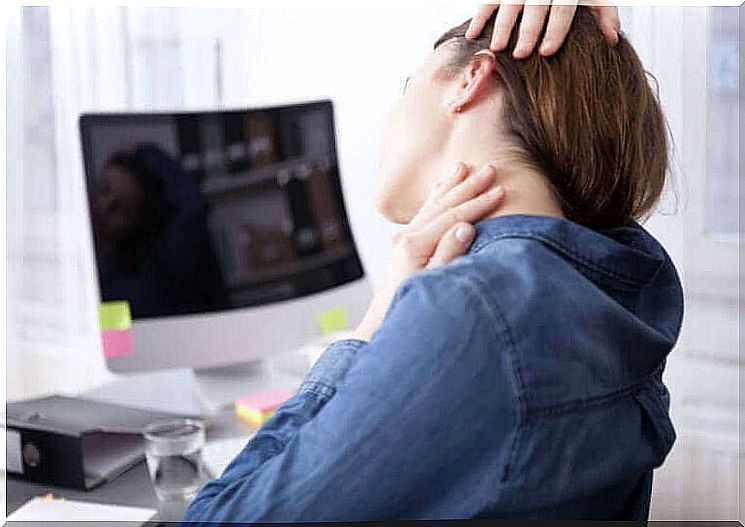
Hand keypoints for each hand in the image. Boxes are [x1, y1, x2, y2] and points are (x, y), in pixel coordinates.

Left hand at [352, 163, 504, 340]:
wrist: (384, 326)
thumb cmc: (413, 310)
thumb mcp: (436, 285)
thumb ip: (450, 254)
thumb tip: (465, 227)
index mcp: (414, 246)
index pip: (453, 217)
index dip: (478, 204)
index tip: (500, 191)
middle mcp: (405, 238)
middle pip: (442, 205)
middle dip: (468, 187)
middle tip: (491, 170)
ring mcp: (402, 240)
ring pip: (431, 205)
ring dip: (451, 186)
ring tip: (465, 167)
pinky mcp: (403, 245)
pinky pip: (424, 214)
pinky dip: (436, 197)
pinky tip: (443, 186)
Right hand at [465, 1, 620, 58]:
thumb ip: (605, 13)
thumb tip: (611, 39)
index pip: (562, 8)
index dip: (555, 29)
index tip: (547, 52)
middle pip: (535, 7)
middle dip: (527, 31)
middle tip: (521, 54)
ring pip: (510, 3)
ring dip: (501, 25)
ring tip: (496, 48)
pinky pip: (488, 1)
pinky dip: (479, 17)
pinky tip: (473, 34)